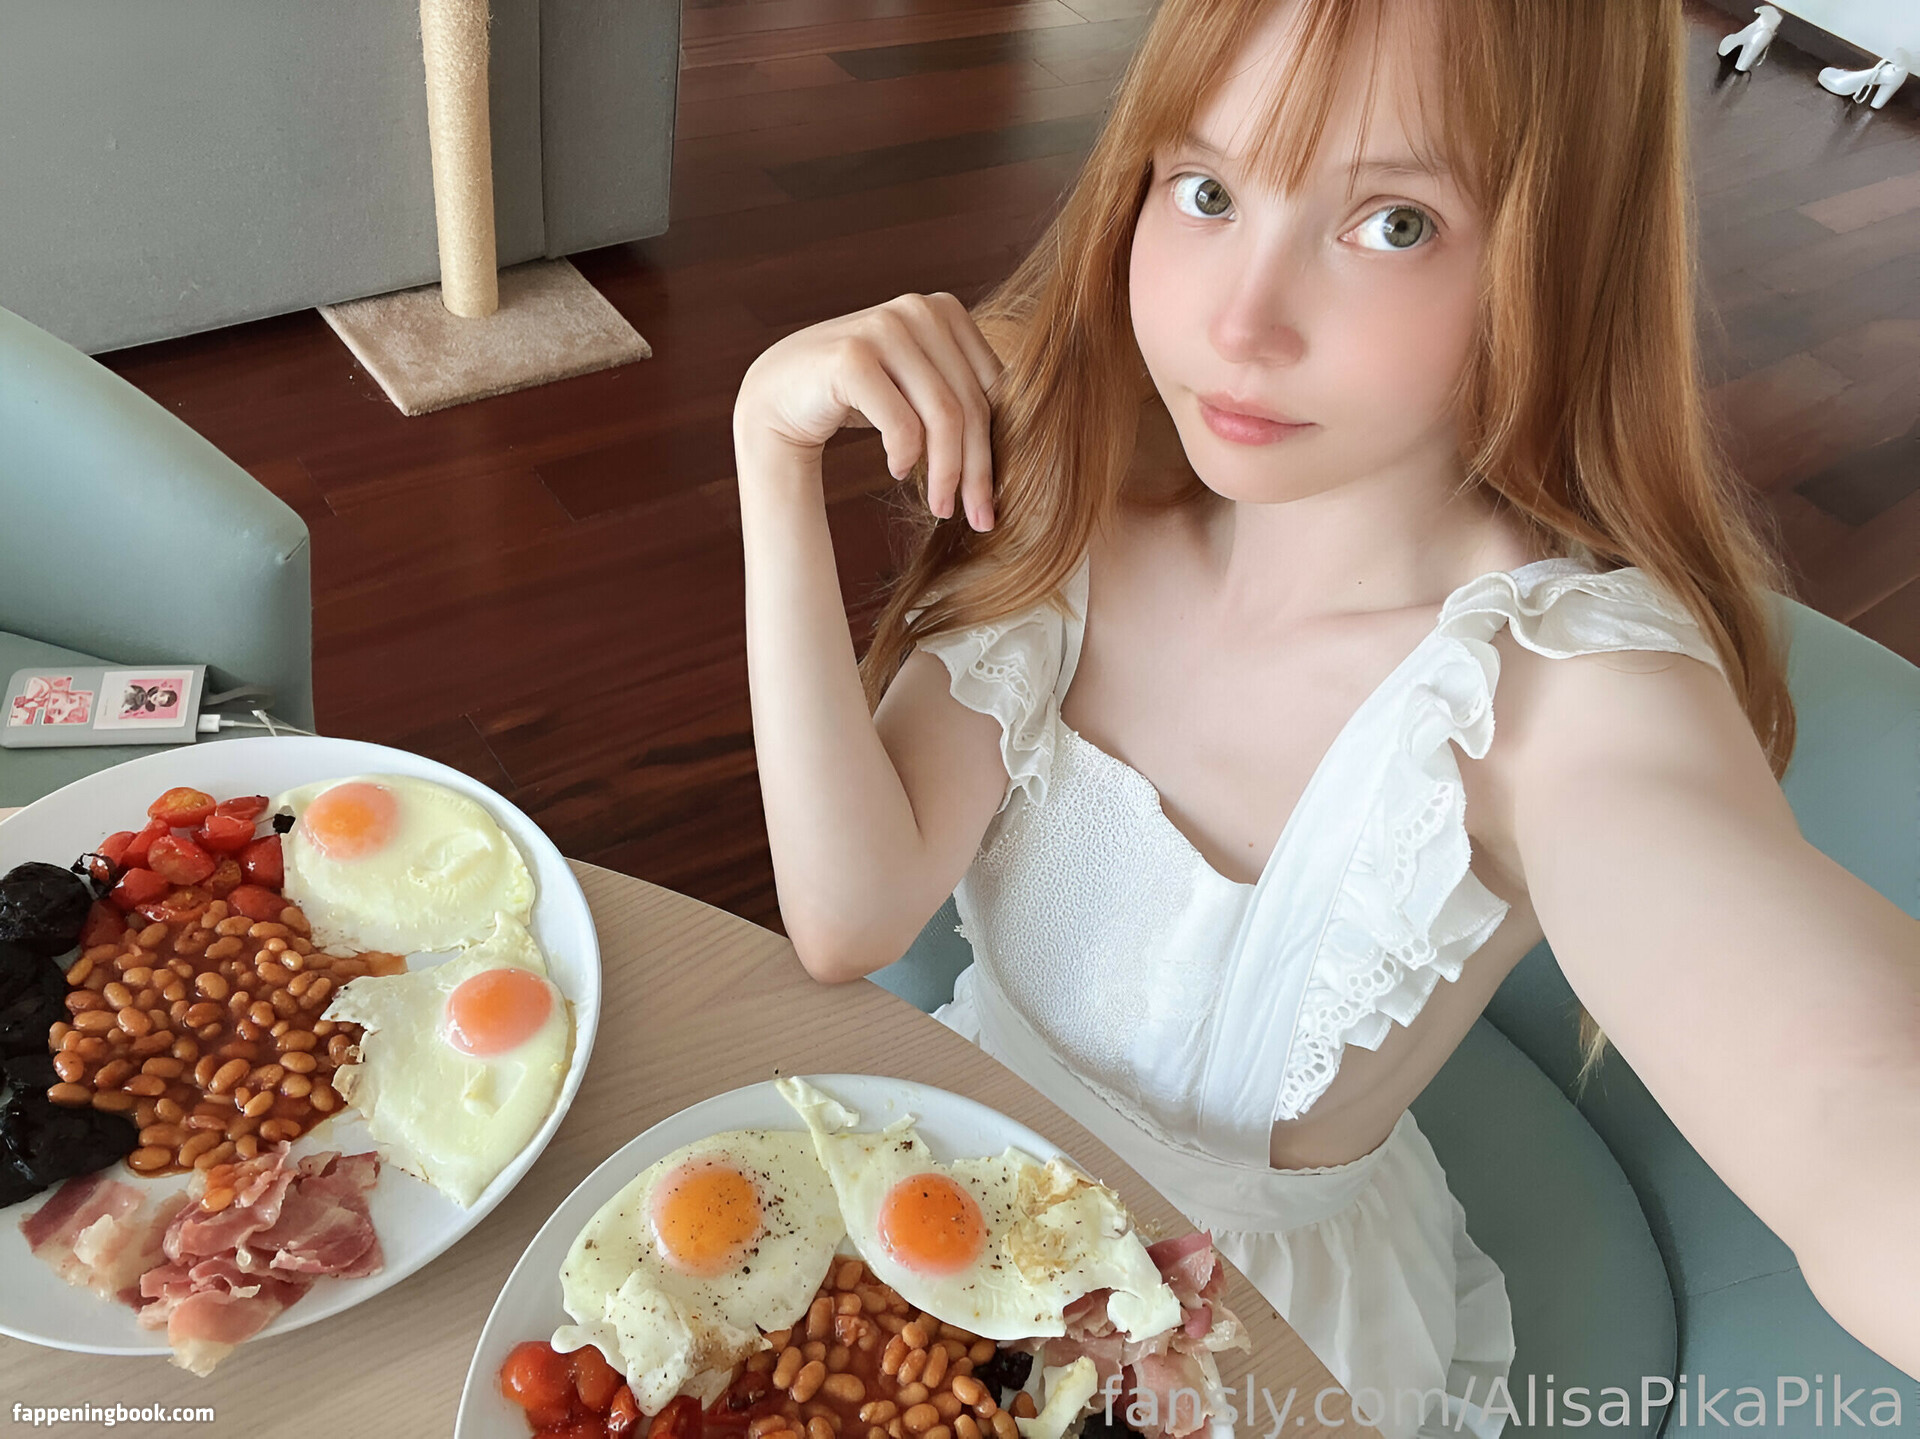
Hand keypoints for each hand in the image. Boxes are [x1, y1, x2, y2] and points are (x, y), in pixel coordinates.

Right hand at [735, 292, 1003, 529]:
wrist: (779, 393)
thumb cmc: (858, 396)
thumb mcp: (917, 387)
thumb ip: (960, 396)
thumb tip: (1025, 448)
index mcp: (944, 310)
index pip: (991, 389)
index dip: (998, 449)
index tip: (992, 500)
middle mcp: (918, 309)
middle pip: (970, 405)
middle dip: (977, 471)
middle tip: (975, 517)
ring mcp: (884, 327)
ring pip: (943, 415)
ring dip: (946, 473)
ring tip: (940, 507)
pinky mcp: (852, 356)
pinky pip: (902, 421)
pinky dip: (906, 456)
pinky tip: (898, 471)